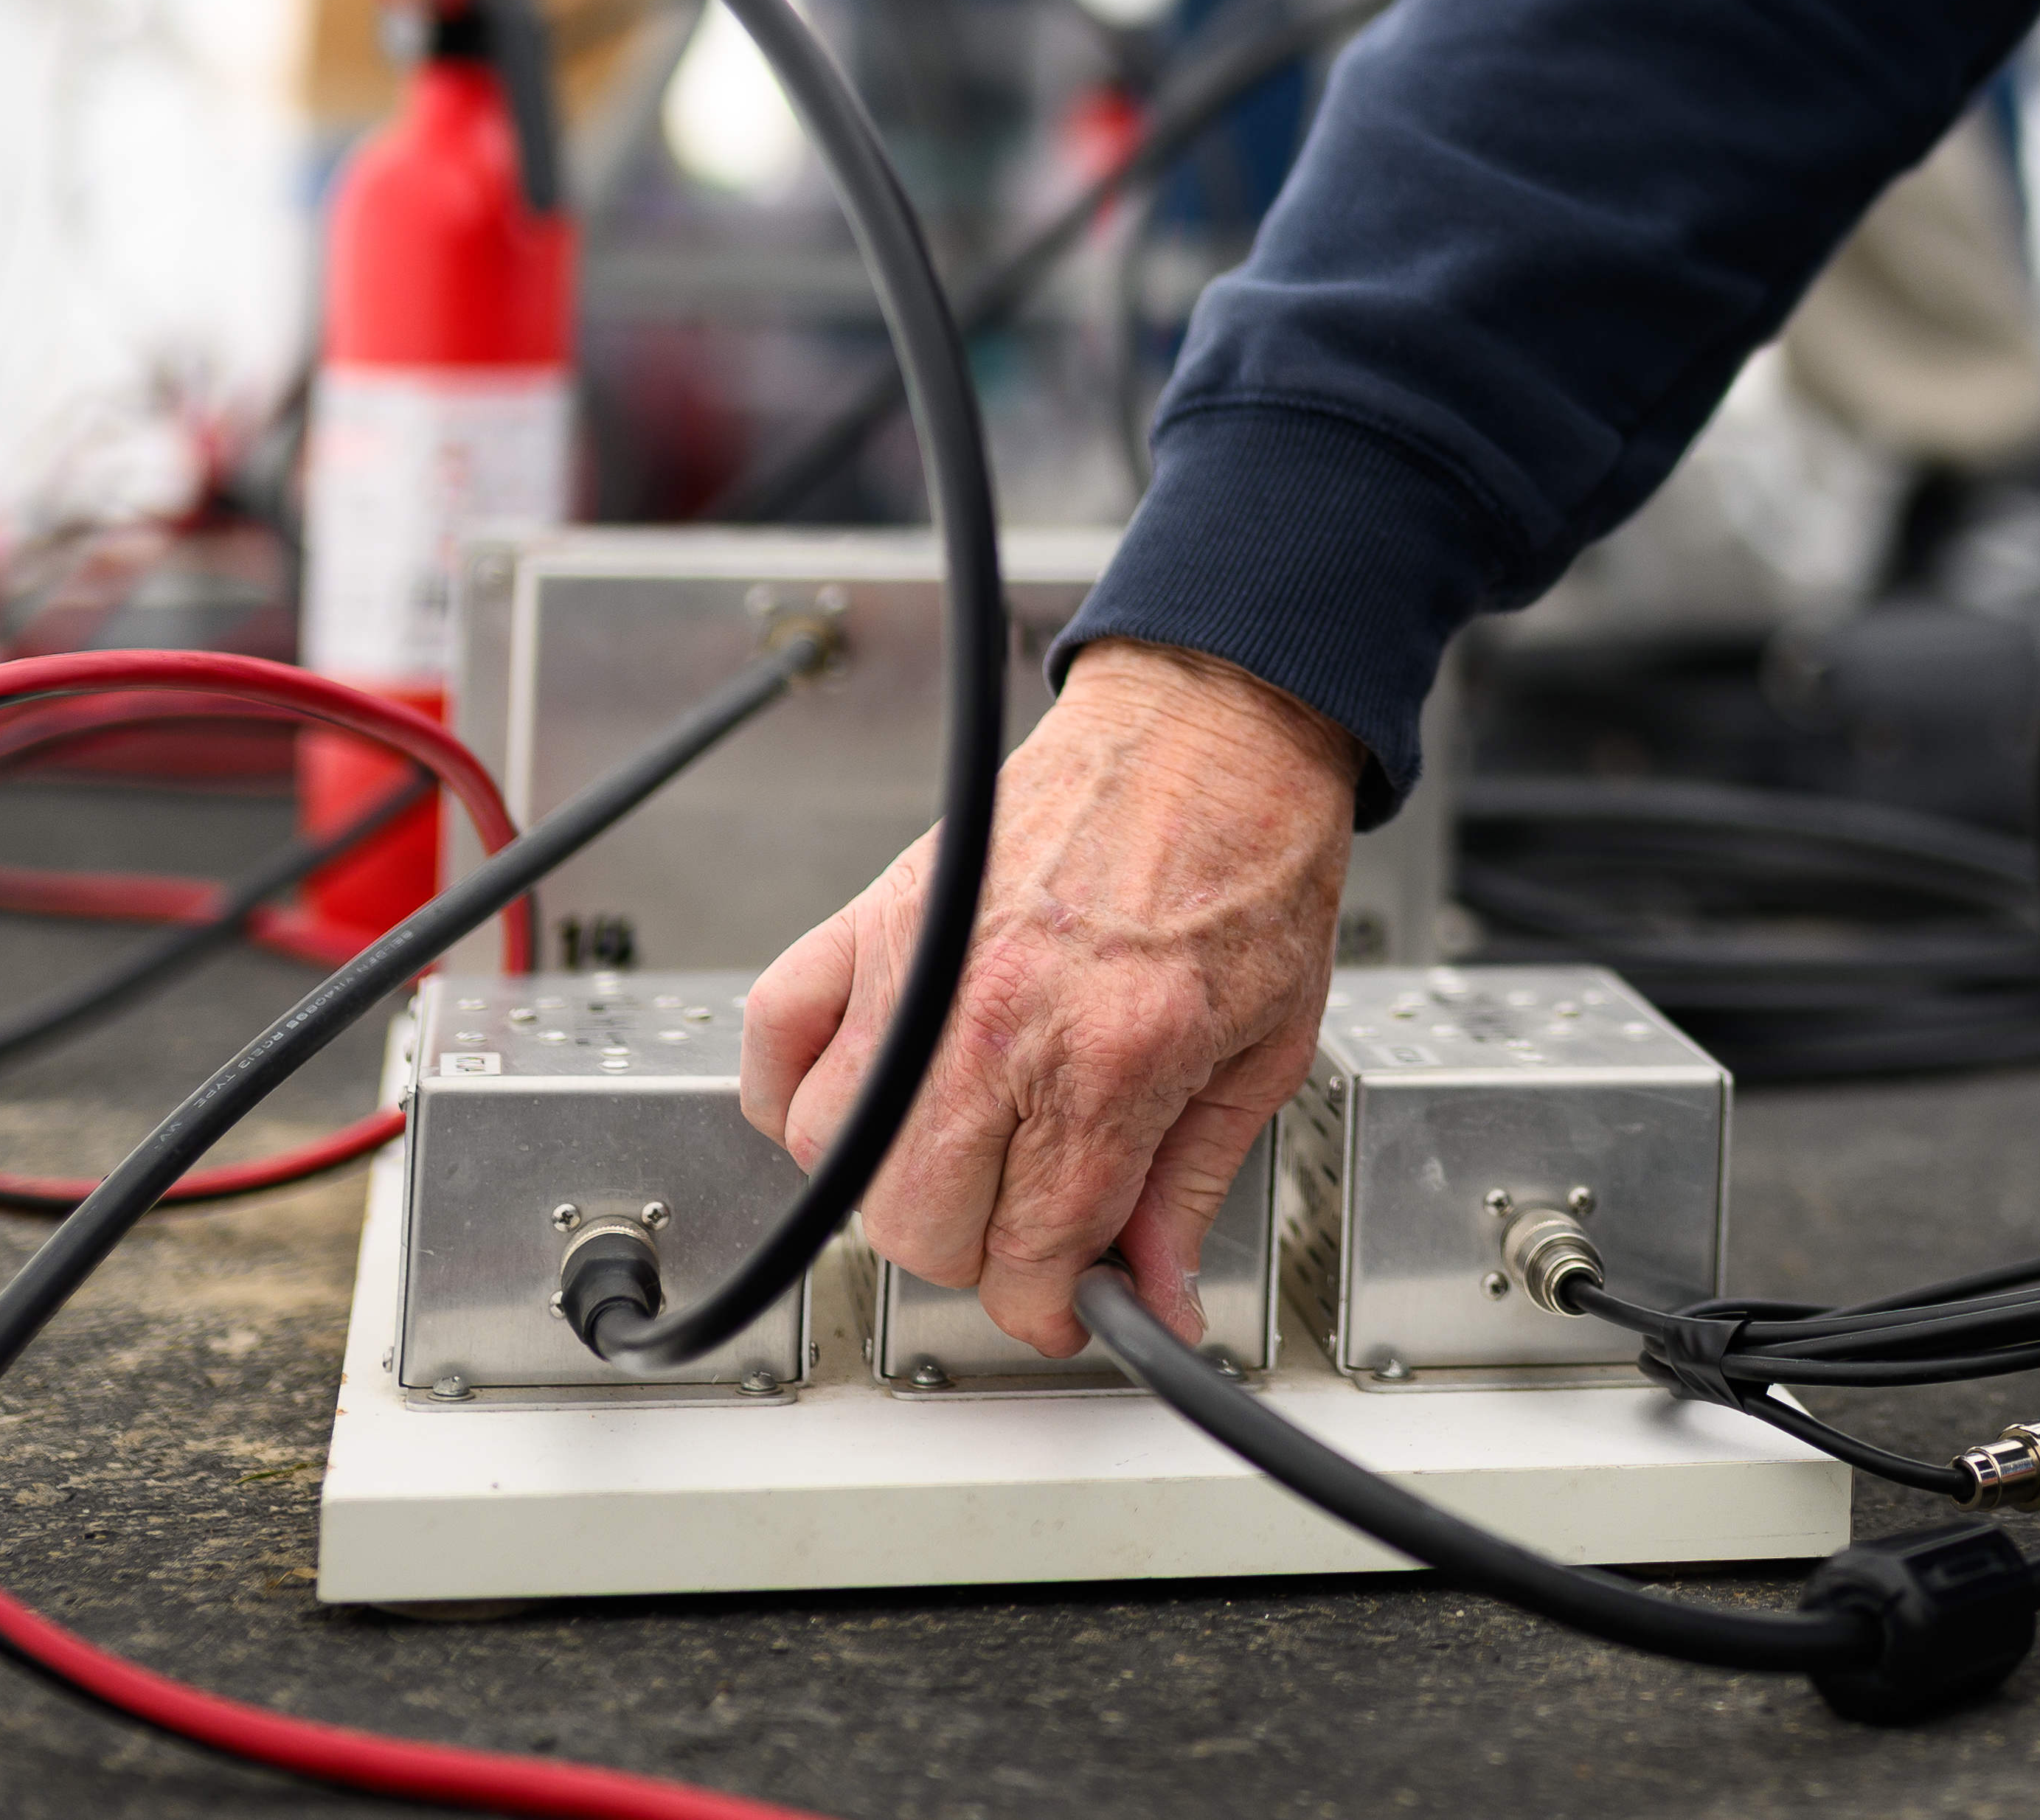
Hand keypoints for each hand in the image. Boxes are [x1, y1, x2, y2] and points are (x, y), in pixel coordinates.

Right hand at [736, 639, 1357, 1357]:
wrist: (1212, 732)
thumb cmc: (1248, 860)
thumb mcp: (1264, 1047)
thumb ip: (1192, 1183)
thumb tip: (1154, 1293)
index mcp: (1109, 1060)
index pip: (1032, 1255)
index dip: (1053, 1307)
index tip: (1066, 1303)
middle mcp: (998, 1022)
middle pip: (918, 1227)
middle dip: (981, 1254)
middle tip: (1030, 1223)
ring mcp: (919, 971)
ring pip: (836, 1158)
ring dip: (893, 1181)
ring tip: (964, 1153)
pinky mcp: (871, 919)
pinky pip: (775, 1042)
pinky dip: (795, 1092)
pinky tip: (863, 1101)